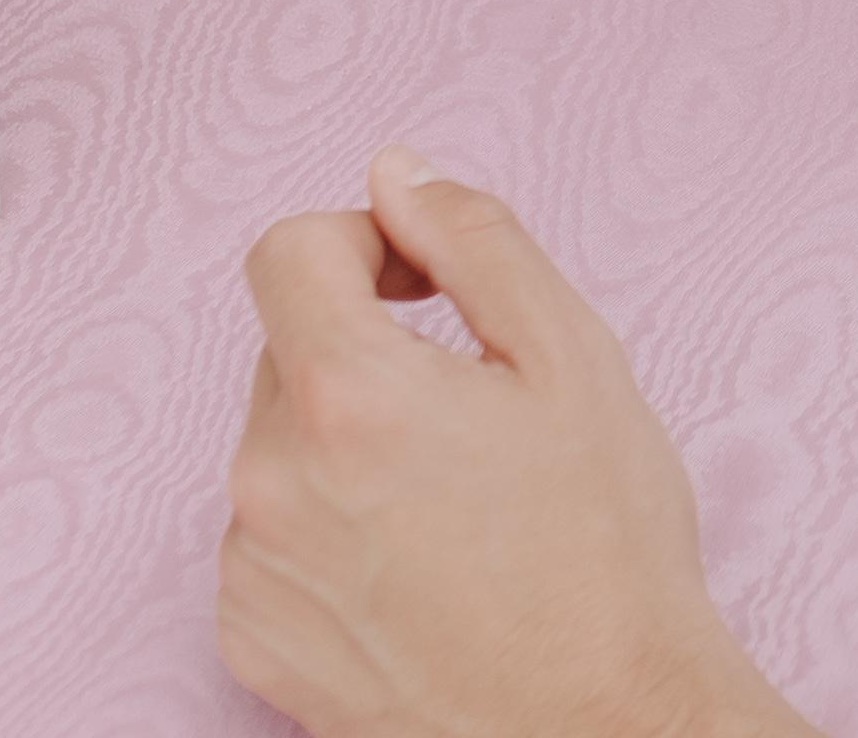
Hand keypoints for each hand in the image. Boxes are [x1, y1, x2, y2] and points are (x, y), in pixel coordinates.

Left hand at [221, 150, 802, 737]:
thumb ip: (476, 241)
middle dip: (367, 354)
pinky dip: (327, 534)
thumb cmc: (604, 551)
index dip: (364, 244)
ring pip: (281, 450)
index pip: (285, 252)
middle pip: (288, 352)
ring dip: (348, 449)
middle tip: (471, 415)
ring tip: (453, 507)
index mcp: (348, 394)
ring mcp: (253, 570)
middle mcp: (271, 480)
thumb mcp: (573, 359)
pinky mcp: (253, 643)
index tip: (425, 287)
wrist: (599, 727)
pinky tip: (415, 570)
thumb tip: (397, 175)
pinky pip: (268, 541)